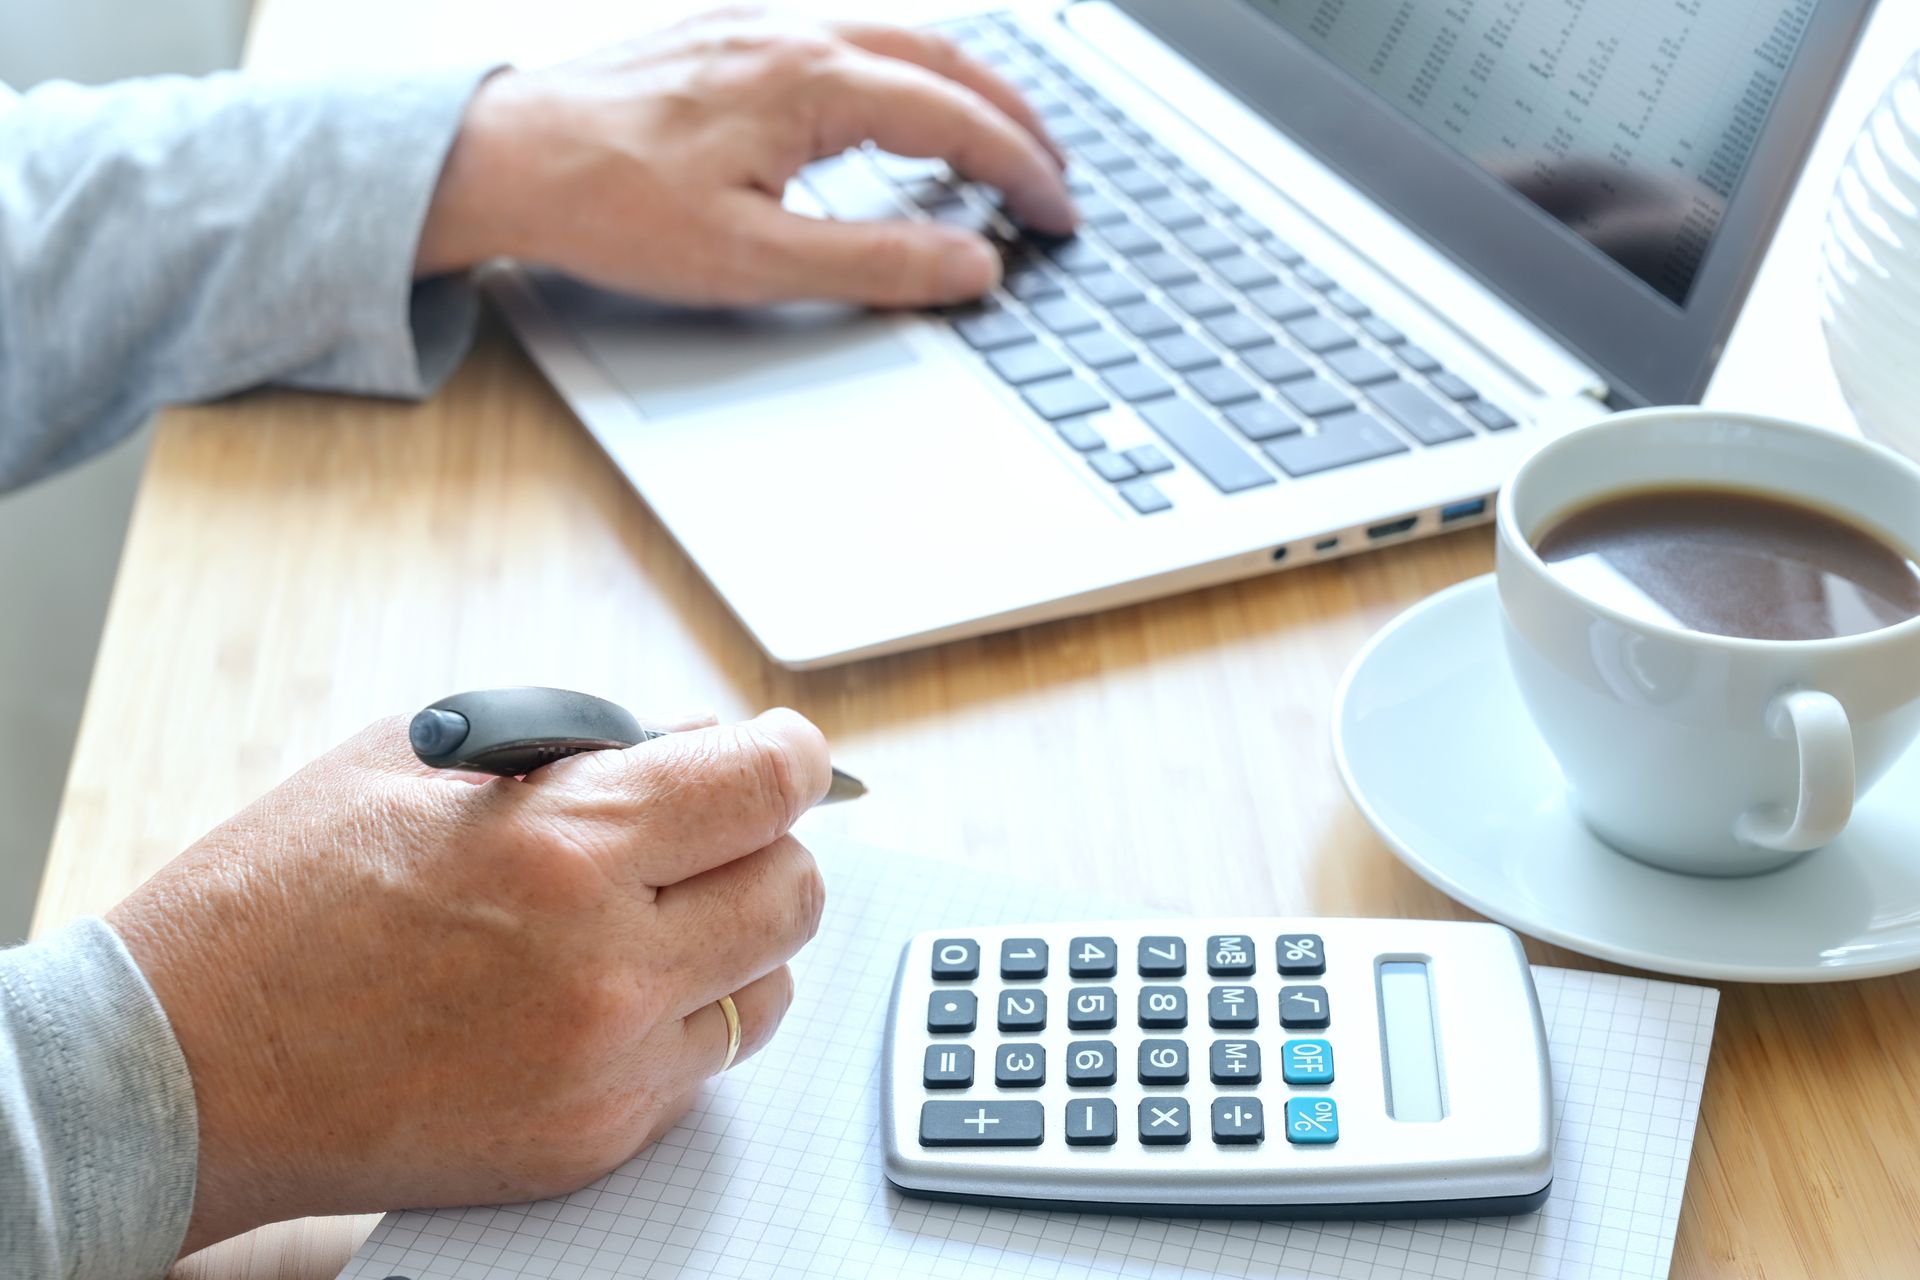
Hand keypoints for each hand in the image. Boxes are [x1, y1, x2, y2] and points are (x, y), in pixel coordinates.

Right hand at [107, 708, 829, 1254]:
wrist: (185, 1068)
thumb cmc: (283, 896)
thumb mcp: (424, 762)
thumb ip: (585, 744)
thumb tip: (701, 745)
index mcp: (567, 845)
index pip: (769, 785)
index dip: (788, 755)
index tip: (780, 754)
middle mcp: (608, 965)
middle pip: (795, 889)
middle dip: (764, 844)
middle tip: (707, 833)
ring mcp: (607, 1069)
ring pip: (768, 986)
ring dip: (730, 938)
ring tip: (645, 917)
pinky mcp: (592, 1142)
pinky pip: (702, 1065)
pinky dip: (676, 1018)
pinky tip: (597, 991)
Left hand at [415, 6, 1076, 306]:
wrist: (500, 158)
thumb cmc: (608, 206)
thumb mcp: (754, 260)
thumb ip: (877, 263)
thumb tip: (972, 266)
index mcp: (811, 81)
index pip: (958, 120)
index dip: (1023, 172)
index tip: (1059, 216)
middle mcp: (794, 33)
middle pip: (946, 62)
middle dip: (1016, 121)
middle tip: (1055, 177)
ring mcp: (759, 28)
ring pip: (900, 41)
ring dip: (965, 91)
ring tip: (1001, 142)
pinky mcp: (729, 39)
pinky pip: (849, 39)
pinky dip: (906, 75)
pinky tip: (901, 110)